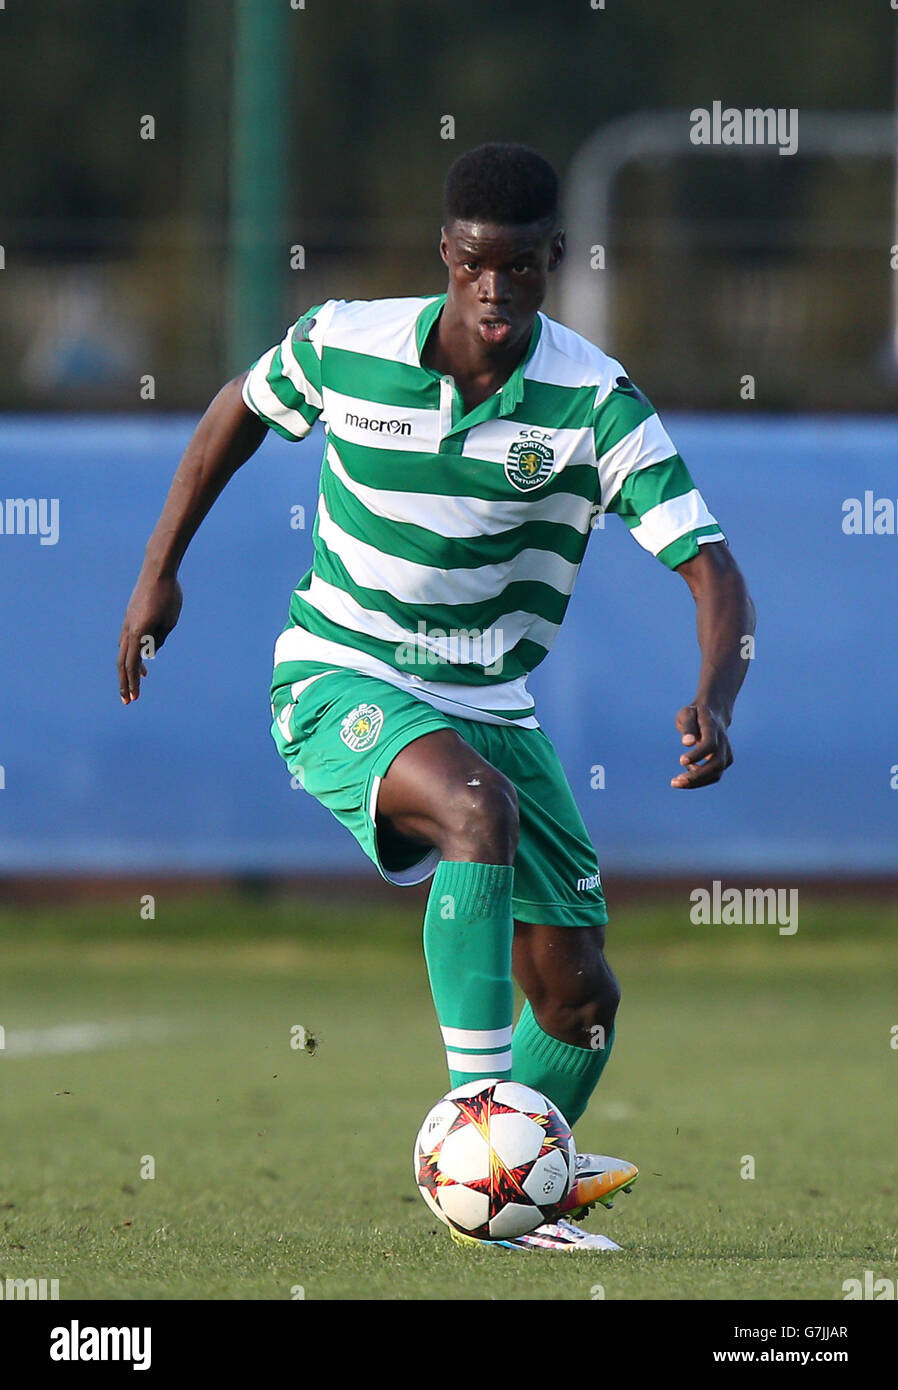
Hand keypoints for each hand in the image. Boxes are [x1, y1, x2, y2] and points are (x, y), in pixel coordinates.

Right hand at [118, 573, 182, 703]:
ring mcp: (127, 622)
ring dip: (129, 668)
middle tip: (128, 700)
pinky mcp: (130, 616)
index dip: (133, 683)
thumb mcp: (169, 622)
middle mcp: (128, 630)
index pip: (131, 665)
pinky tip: (139, 657)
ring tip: (141, 679)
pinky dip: (131, 652)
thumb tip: (149, 653)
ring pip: (123, 651)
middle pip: (122, 663)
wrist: (157, 570)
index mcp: (138, 634)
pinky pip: (127, 639)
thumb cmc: (168, 596)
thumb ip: (159, 640)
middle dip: (125, 683)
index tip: (135, 698)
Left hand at [671, 703, 731, 787]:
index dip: (698, 755)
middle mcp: (723, 742)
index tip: (681, 761)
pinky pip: (714, 776)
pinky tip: (686, 773)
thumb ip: (687, 727)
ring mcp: (726, 753)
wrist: (714, 714)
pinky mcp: (725, 761)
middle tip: (675, 781)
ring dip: (696, 782)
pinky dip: (699, 780)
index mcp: (713, 728)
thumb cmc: (695, 714)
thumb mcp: (687, 714)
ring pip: (716, 774)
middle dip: (697, 776)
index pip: (710, 744)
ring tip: (675, 782)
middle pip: (716, 764)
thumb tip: (687, 743)